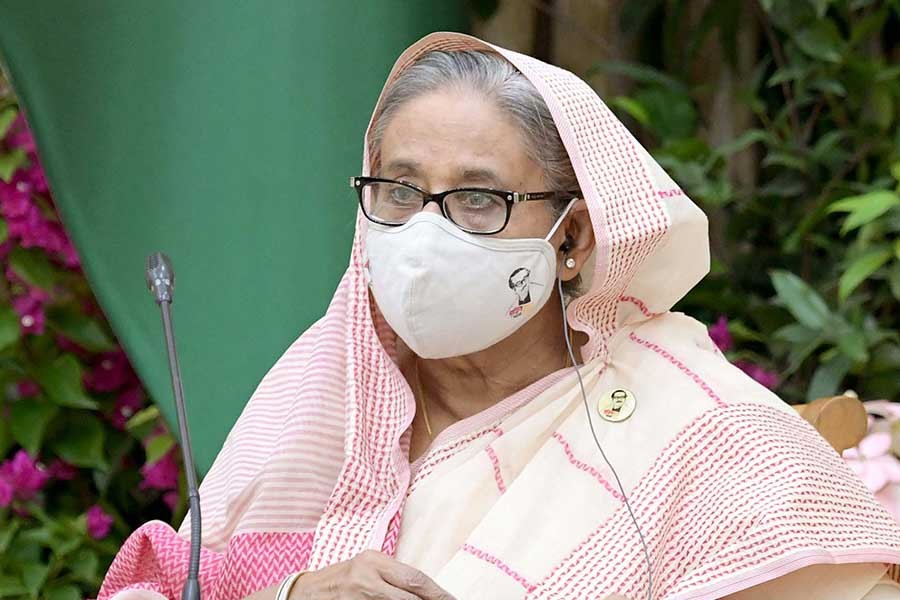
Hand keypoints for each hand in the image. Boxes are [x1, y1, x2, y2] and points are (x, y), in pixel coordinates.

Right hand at [291, 550, 455, 599]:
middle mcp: (366, 577)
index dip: (437, 592)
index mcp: (373, 561)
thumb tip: (425, 591)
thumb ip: (391, 577)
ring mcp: (357, 598)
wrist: (304, 593)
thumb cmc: (340, 580)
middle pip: (410, 596)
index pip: (414, 578)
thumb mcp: (366, 569)